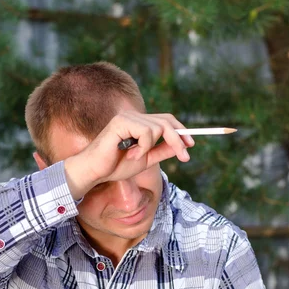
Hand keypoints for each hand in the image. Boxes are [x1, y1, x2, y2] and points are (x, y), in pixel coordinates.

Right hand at [64, 111, 194, 198]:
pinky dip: (142, 147)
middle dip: (179, 139)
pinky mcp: (121, 122)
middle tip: (185, 156)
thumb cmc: (116, 166)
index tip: (192, 145)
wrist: (96, 172)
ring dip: (150, 147)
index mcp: (139, 123)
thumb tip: (180, 146)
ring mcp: (127, 117)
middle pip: (166, 121)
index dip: (181, 131)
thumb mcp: (145, 159)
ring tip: (135, 157)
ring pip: (157, 128)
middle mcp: (134, 116)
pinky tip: (130, 154)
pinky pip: (145, 132)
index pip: (165, 120)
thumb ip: (161, 151)